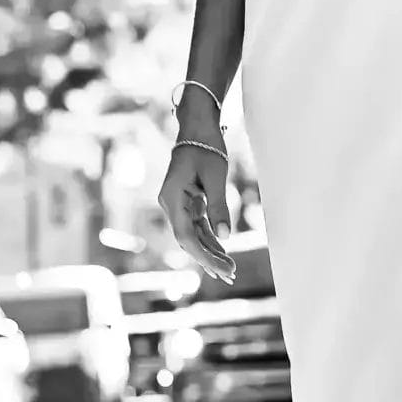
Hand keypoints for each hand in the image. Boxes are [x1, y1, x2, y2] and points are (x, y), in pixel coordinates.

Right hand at [158, 141, 234, 280]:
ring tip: (229, 269)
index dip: (204, 255)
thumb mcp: (215, 177)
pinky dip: (210, 238)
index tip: (223, 268)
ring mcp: (177, 204)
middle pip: (187, 239)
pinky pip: (197, 225)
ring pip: (192, 235)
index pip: (185, 236)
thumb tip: (225, 237)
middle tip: (230, 275)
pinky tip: (222, 251)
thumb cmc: (206, 147)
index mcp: (172, 198)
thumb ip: (219, 207)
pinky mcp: (186, 201)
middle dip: (208, 258)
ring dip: (210, 251)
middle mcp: (170, 204)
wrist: (198, 126)